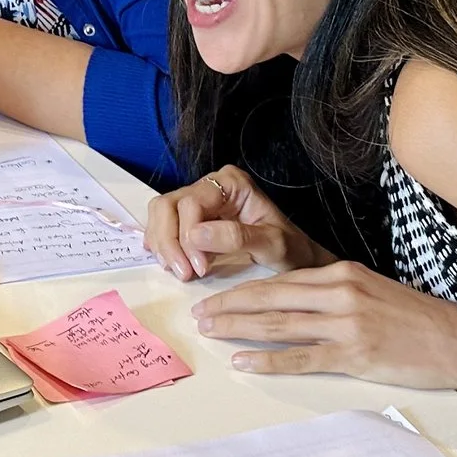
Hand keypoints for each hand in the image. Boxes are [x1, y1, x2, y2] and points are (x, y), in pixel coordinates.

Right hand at [143, 165, 334, 281]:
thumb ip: (237, 237)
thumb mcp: (273, 244)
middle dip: (170, 242)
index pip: (191, 203)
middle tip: (184, 274)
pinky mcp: (190, 218)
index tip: (199, 268)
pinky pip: (162, 225)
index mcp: (231, 183)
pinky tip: (173, 264)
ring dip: (164, 245)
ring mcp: (198, 200)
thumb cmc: (290, 250)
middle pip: (168, 205)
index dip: (187, 236)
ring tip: (180, 272)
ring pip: (160, 213)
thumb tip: (195, 235)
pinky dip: (162, 245)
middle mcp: (210, 185)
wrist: (296, 259)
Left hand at [192, 260, 456, 392]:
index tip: (218, 295)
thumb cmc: (419, 319)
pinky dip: (268, 360)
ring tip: (211, 331)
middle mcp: (340, 293)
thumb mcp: (373, 290)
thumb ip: (336, 292)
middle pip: (271, 298)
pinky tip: (244, 360)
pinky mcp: (355, 356)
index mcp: (342, 274)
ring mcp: (346, 325)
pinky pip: (302, 358)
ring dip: (239, 328)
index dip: (244, 288)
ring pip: (279, 324)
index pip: (280, 279)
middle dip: (230, 304)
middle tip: (200, 313)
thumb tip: (295, 301)